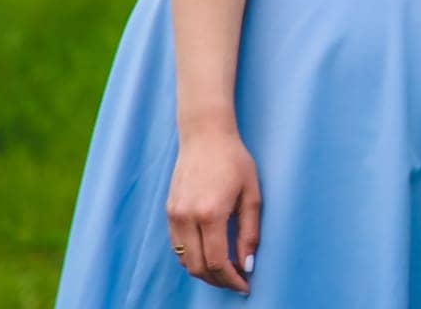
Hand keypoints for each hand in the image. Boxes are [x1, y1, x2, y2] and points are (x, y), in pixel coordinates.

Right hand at [167, 128, 260, 293]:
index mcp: (211, 214)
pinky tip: (209, 253)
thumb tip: (247, 264)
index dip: (232, 280)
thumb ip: (249, 232)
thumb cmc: (234, 161)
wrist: (205, 136)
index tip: (245, 285)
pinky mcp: (169, 212)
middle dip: (219, 281)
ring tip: (225, 270)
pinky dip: (192, 257)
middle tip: (237, 281)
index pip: (218, 262)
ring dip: (204, 271)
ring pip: (184, 260)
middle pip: (198, 267)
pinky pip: (177, 246)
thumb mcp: (251, 194)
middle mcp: (187, 218)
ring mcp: (174, 215)